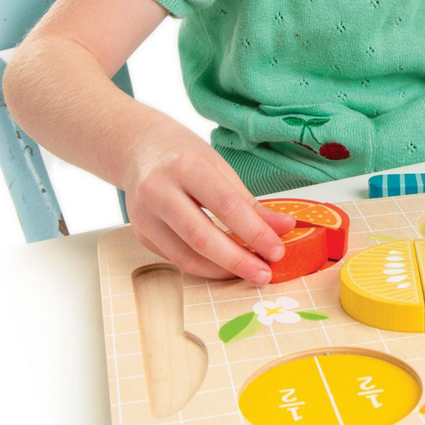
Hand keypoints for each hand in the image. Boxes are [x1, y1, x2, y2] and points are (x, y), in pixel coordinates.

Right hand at [122, 120, 295, 282]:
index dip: (254, 232)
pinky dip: (205, 267)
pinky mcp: (141, 234)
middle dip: (238, 261)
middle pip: (202, 237)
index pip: (226, 206)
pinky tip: (226, 266)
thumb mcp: (222, 169)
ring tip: (250, 272)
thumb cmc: (185, 156)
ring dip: (222, 270)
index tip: (277, 251)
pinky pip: (177, 259)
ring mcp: (144, 216)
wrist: (140, 150)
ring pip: (187, 256)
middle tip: (265, 274)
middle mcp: (159, 192)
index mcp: (186, 167)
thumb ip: (250, 203)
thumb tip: (284, 228)